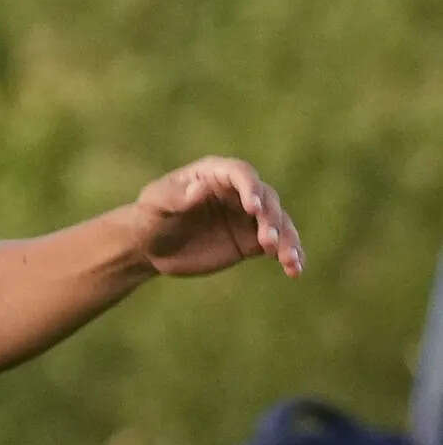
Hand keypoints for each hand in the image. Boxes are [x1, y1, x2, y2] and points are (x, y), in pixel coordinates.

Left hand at [134, 156, 303, 278]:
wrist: (151, 247)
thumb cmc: (150, 218)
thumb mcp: (156, 206)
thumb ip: (177, 197)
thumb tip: (200, 187)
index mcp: (213, 174)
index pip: (240, 173)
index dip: (249, 188)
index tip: (253, 208)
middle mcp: (237, 192)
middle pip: (266, 198)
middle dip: (271, 218)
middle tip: (266, 240)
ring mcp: (247, 217)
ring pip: (279, 223)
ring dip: (287, 240)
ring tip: (288, 260)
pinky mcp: (252, 241)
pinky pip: (278, 245)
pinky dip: (289, 255)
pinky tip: (294, 270)